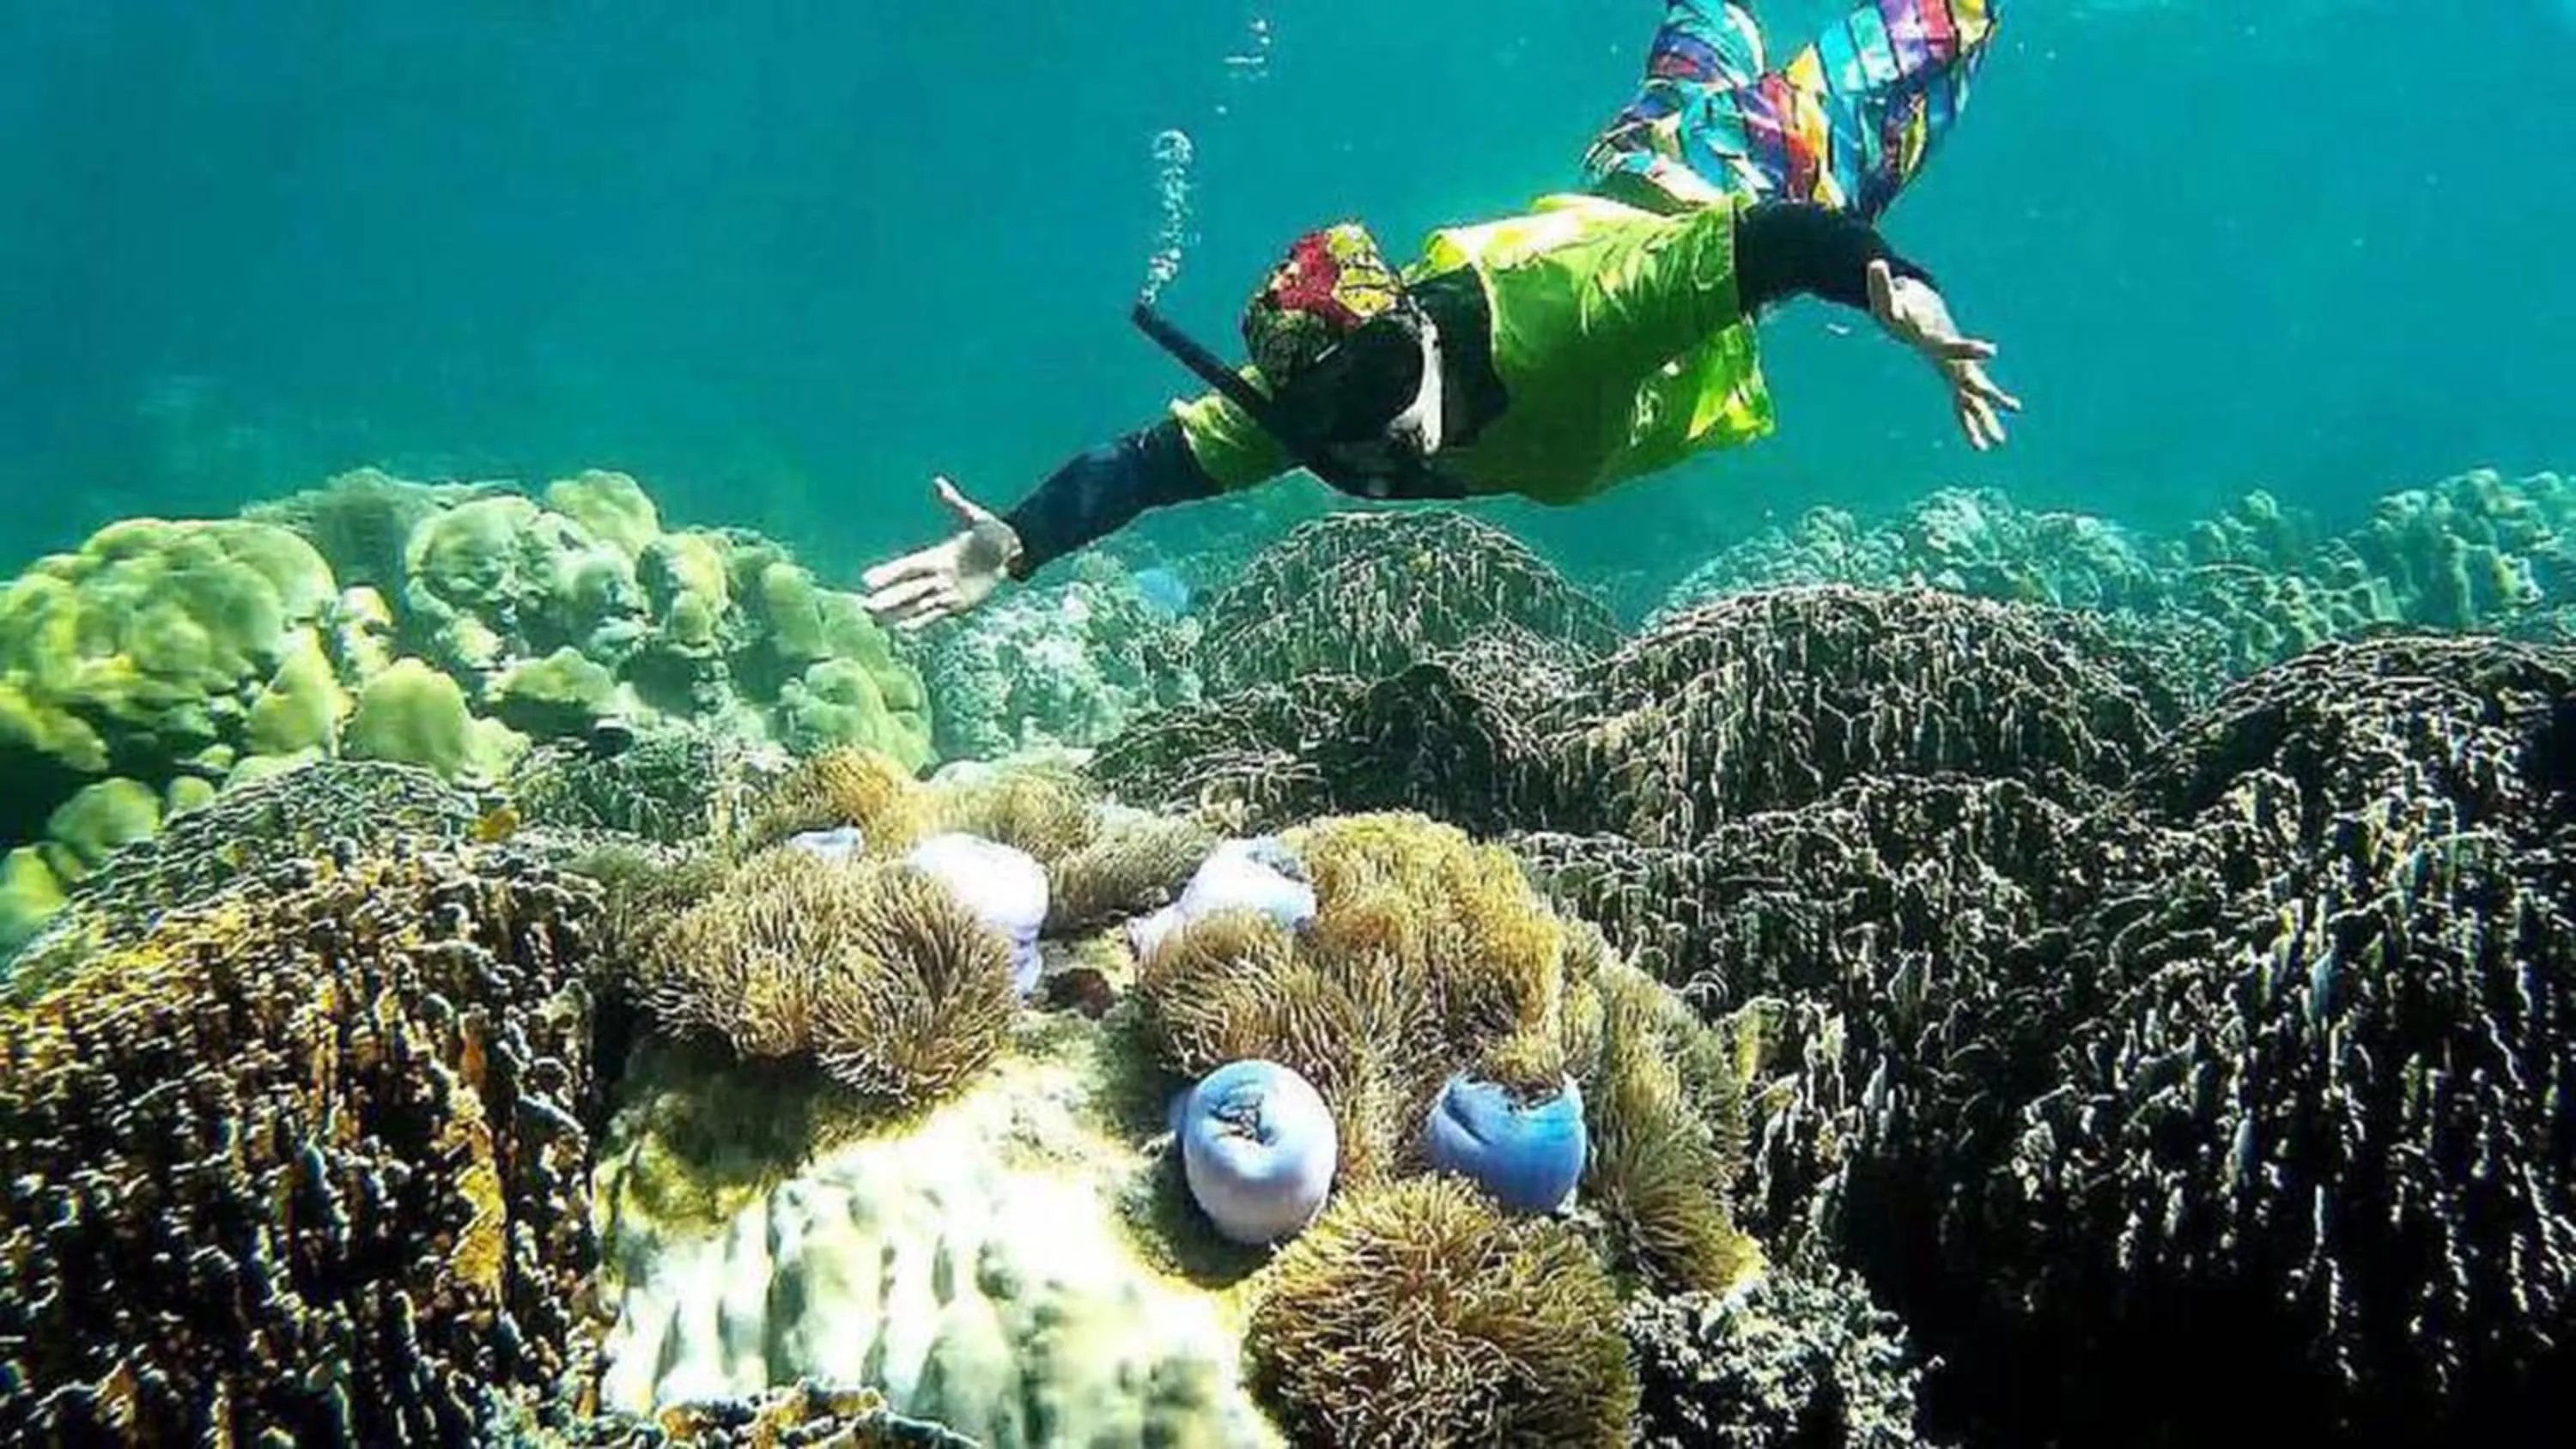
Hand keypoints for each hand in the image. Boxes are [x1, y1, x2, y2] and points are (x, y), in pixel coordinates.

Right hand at [860, 476, 1023, 630]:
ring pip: (915, 604)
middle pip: (907, 589)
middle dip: (887, 597)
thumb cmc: (993, 533)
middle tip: (864, 605)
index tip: (868, 579)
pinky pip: (933, 615)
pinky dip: (918, 622)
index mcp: (938, 555)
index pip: (908, 566)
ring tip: (873, 619)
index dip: (889, 573)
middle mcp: (936, 575)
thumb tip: (938, 483)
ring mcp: (945, 591)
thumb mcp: (976, 518)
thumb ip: (955, 503)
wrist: (1009, 553)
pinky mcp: (956, 604)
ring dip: (895, 613)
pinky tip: (900, 629)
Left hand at [1866, 258, 2022, 450]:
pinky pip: (1962, 405)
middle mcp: (1953, 357)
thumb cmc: (1901, 302)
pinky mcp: (1952, 377)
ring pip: (1972, 398)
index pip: (1955, 347)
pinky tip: (1982, 444)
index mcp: (1939, 339)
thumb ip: (1882, 284)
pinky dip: (1970, 423)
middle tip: (2012, 406)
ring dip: (1984, 419)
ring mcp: (1955, 369)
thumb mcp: (1886, 296)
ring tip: (1997, 443)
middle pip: (1973, 379)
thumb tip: (1875, 264)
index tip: (1990, 351)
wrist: (1919, 305)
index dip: (1970, 348)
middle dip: (1989, 393)